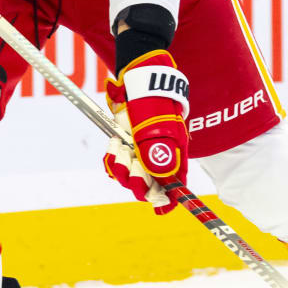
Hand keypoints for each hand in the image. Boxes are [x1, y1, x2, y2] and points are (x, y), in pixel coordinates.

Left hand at [102, 49, 188, 212]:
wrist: (138, 82)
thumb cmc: (154, 103)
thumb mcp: (160, 129)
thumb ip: (160, 155)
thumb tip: (162, 183)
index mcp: (175, 158)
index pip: (175, 188)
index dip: (167, 200)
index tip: (159, 205)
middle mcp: (158, 160)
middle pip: (148, 188)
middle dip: (137, 180)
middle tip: (132, 160)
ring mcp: (141, 155)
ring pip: (128, 178)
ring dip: (122, 166)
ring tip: (121, 146)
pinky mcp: (125, 148)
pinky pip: (115, 166)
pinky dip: (112, 158)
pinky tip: (115, 144)